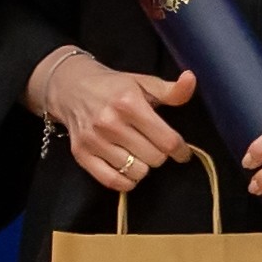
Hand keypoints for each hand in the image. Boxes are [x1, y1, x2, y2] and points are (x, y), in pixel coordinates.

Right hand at [43, 54, 197, 192]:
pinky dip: (126, 180)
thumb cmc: (113, 86)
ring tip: (139, 153)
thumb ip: (171, 90)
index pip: (167, 141)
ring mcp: (94, 141)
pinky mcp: (81, 154)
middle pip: (154, 158)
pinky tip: (128, 168)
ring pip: (136, 172)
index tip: (182, 151)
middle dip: (160, 154)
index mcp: (129, 103)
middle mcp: (110, 123)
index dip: (181, 150)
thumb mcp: (143, 82)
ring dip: (143, 166)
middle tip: (154, 145)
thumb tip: (191, 80)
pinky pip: (113, 181)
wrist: (70, 87)